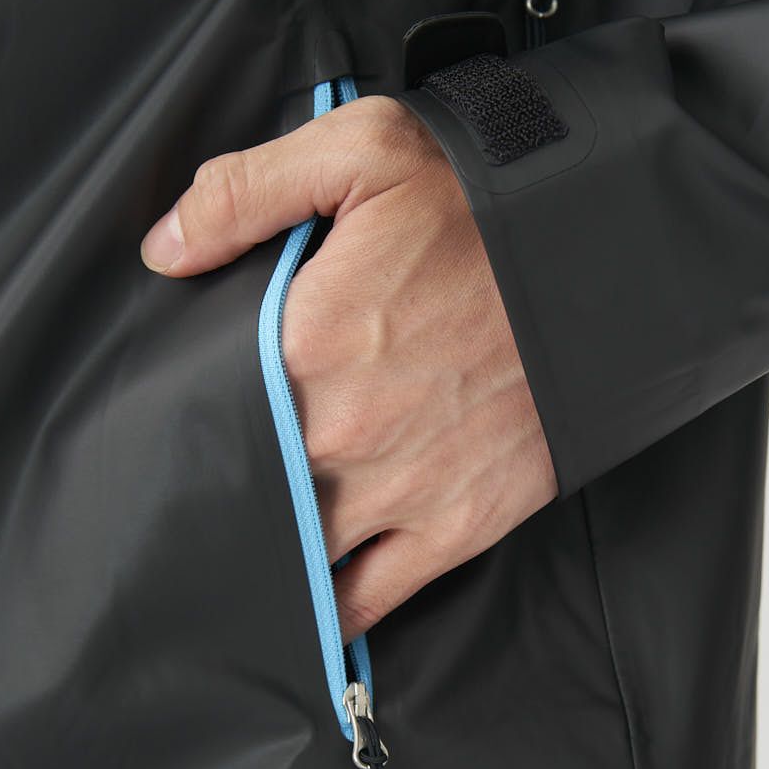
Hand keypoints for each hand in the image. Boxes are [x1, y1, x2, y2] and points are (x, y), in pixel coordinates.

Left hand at [140, 95, 556, 640]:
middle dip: (210, 495)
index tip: (154, 435)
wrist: (614, 258)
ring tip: (222, 561)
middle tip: (174, 504)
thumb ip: (245, 193)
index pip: (206, 411)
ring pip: (297, 553)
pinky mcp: (457, 526)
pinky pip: (372, 597)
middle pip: (244, 489)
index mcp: (308, 344)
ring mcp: (402, 492)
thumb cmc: (487, 205)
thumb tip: (165, 251)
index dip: (176, 425)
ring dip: (259, 557)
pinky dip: (329, 614)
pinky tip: (297, 614)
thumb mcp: (361, 153)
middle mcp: (345, 435)